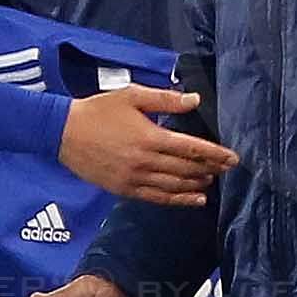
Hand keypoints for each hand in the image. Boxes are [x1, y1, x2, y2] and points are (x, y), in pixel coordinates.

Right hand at [59, 85, 235, 203]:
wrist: (63, 133)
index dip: (215, 154)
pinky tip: (194, 200)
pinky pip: (158, 198)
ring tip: (212, 181)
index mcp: (150, 136)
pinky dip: (179, 200)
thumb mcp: (131, 96)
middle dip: (210, 169)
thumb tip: (194, 100)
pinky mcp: (125, 189)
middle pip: (187, 169)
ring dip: (197, 184)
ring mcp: (135, 178)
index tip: (233, 158)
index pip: (192, 149)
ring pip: (175, 186)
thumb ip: (165, 99)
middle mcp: (146, 161)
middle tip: (227, 169)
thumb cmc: (98, 110)